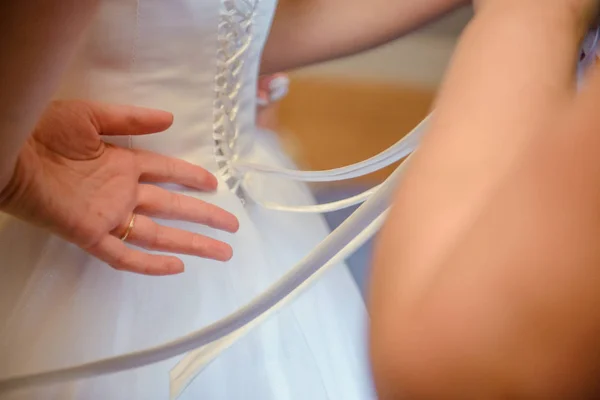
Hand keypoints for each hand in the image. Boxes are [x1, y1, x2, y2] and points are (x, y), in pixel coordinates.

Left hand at [0, 100, 238, 275]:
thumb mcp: (91, 116)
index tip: (214, 183)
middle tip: (232, 224)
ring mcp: (109, 216)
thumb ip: (131, 120)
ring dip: (191, 242)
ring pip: (158, 234)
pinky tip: (176, 268)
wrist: (8, 150)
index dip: (191, 177)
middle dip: (204, 216)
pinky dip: (149, 265)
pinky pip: (123, 256)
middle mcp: (122, 193)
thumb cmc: (44, 130)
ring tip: (221, 251)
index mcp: (123, 165)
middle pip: (173, 207)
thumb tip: (170, 119)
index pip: (166, 173)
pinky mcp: (90, 234)